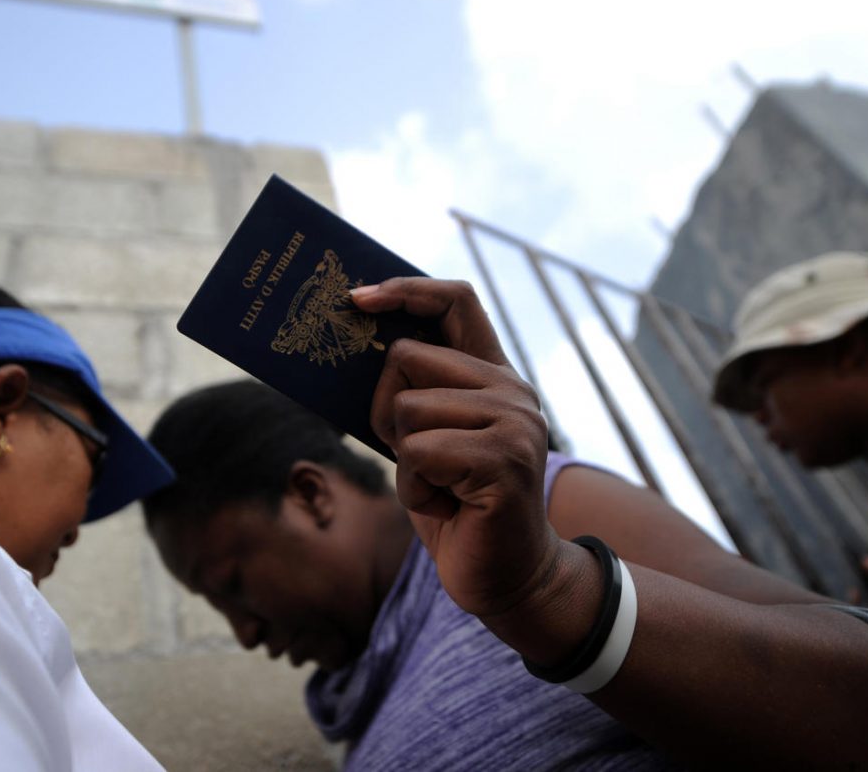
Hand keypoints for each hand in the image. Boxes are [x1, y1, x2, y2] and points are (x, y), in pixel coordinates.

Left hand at [352, 278, 559, 618]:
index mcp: (494, 375)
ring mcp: (514, 422)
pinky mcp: (505, 459)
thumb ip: (410, 394)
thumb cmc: (456, 506)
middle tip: (416, 456)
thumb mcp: (426, 439)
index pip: (456, 300)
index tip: (358, 298)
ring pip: (407, 407)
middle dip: (385, 408)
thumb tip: (353, 348)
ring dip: (404, 459)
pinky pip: (418, 451)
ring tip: (441, 487)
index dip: (405, 289)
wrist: (506, 577)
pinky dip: (416, 488)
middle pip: (405, 355)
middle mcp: (512, 389)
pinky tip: (448, 506)